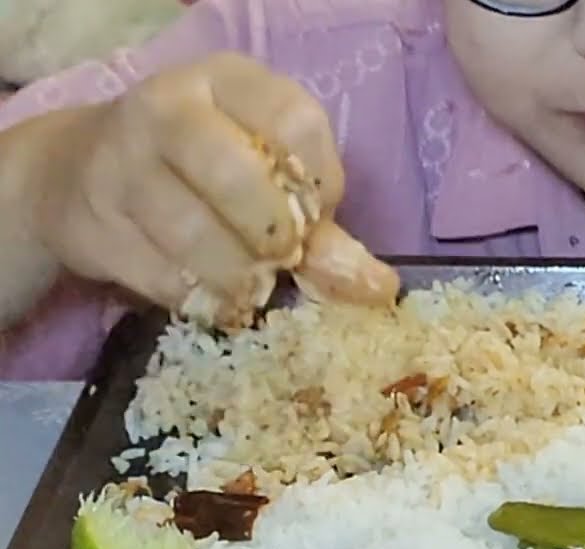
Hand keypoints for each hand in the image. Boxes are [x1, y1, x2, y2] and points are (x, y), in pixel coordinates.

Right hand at [31, 52, 398, 323]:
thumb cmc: (198, 172)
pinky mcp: (93, 223)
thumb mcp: (262, 173)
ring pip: (191, 231)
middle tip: (284, 261)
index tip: (318, 216)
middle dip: (274, 234)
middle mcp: (167, 109)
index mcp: (228, 81)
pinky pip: (159, 275)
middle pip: (235, 175)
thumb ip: (319, 226)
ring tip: (252, 289)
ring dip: (236, 275)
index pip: (294, 121)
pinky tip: (216, 300)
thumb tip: (378, 289)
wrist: (76, 176)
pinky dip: (199, 299)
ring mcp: (121, 163)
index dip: (320, 182)